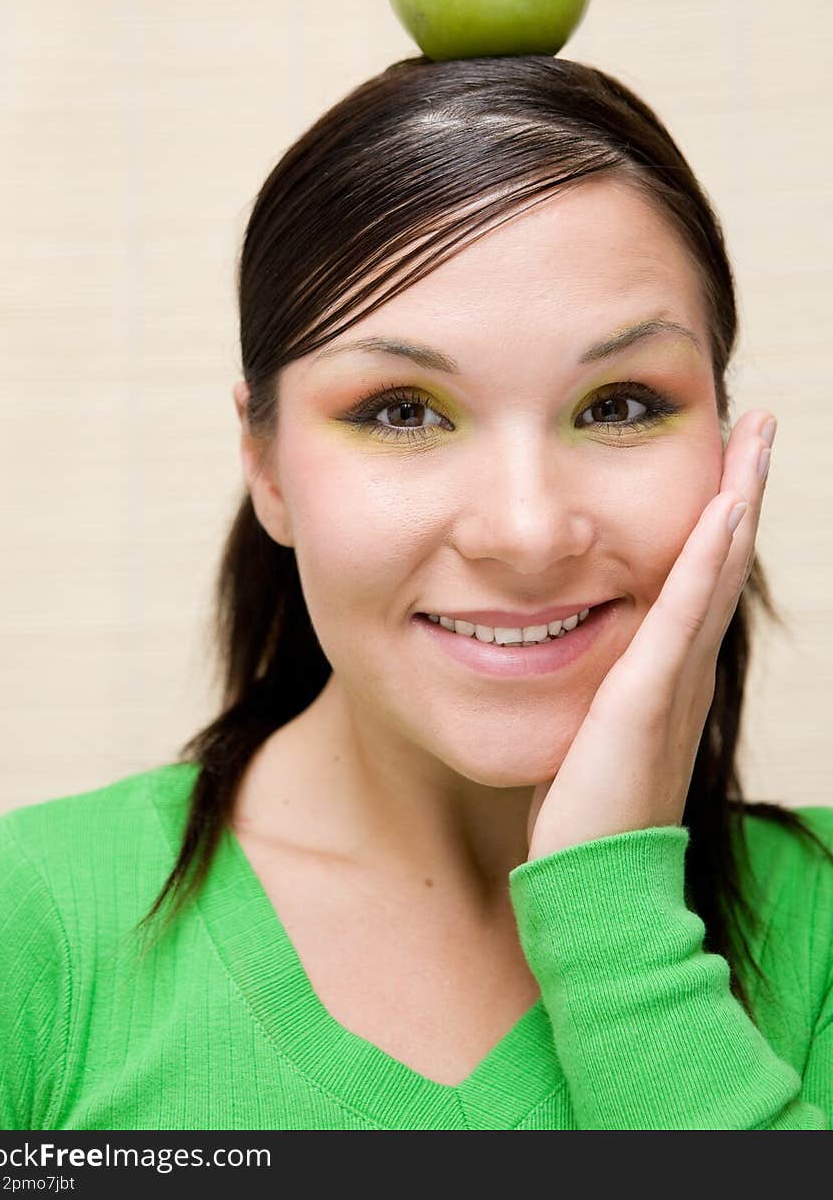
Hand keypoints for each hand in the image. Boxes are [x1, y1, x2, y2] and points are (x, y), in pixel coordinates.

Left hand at [525, 408, 775, 861]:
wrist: (595, 891)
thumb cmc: (583, 818)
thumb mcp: (589, 734)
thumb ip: (592, 692)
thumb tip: (558, 650)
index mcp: (667, 673)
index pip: (697, 578)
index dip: (716, 518)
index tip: (725, 458)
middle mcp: (681, 669)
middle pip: (718, 561)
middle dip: (739, 488)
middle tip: (757, 424)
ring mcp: (671, 682)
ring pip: (712, 574)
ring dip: (734, 501)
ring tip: (753, 439)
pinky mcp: (646, 698)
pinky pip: (681, 615)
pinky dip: (704, 560)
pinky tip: (722, 509)